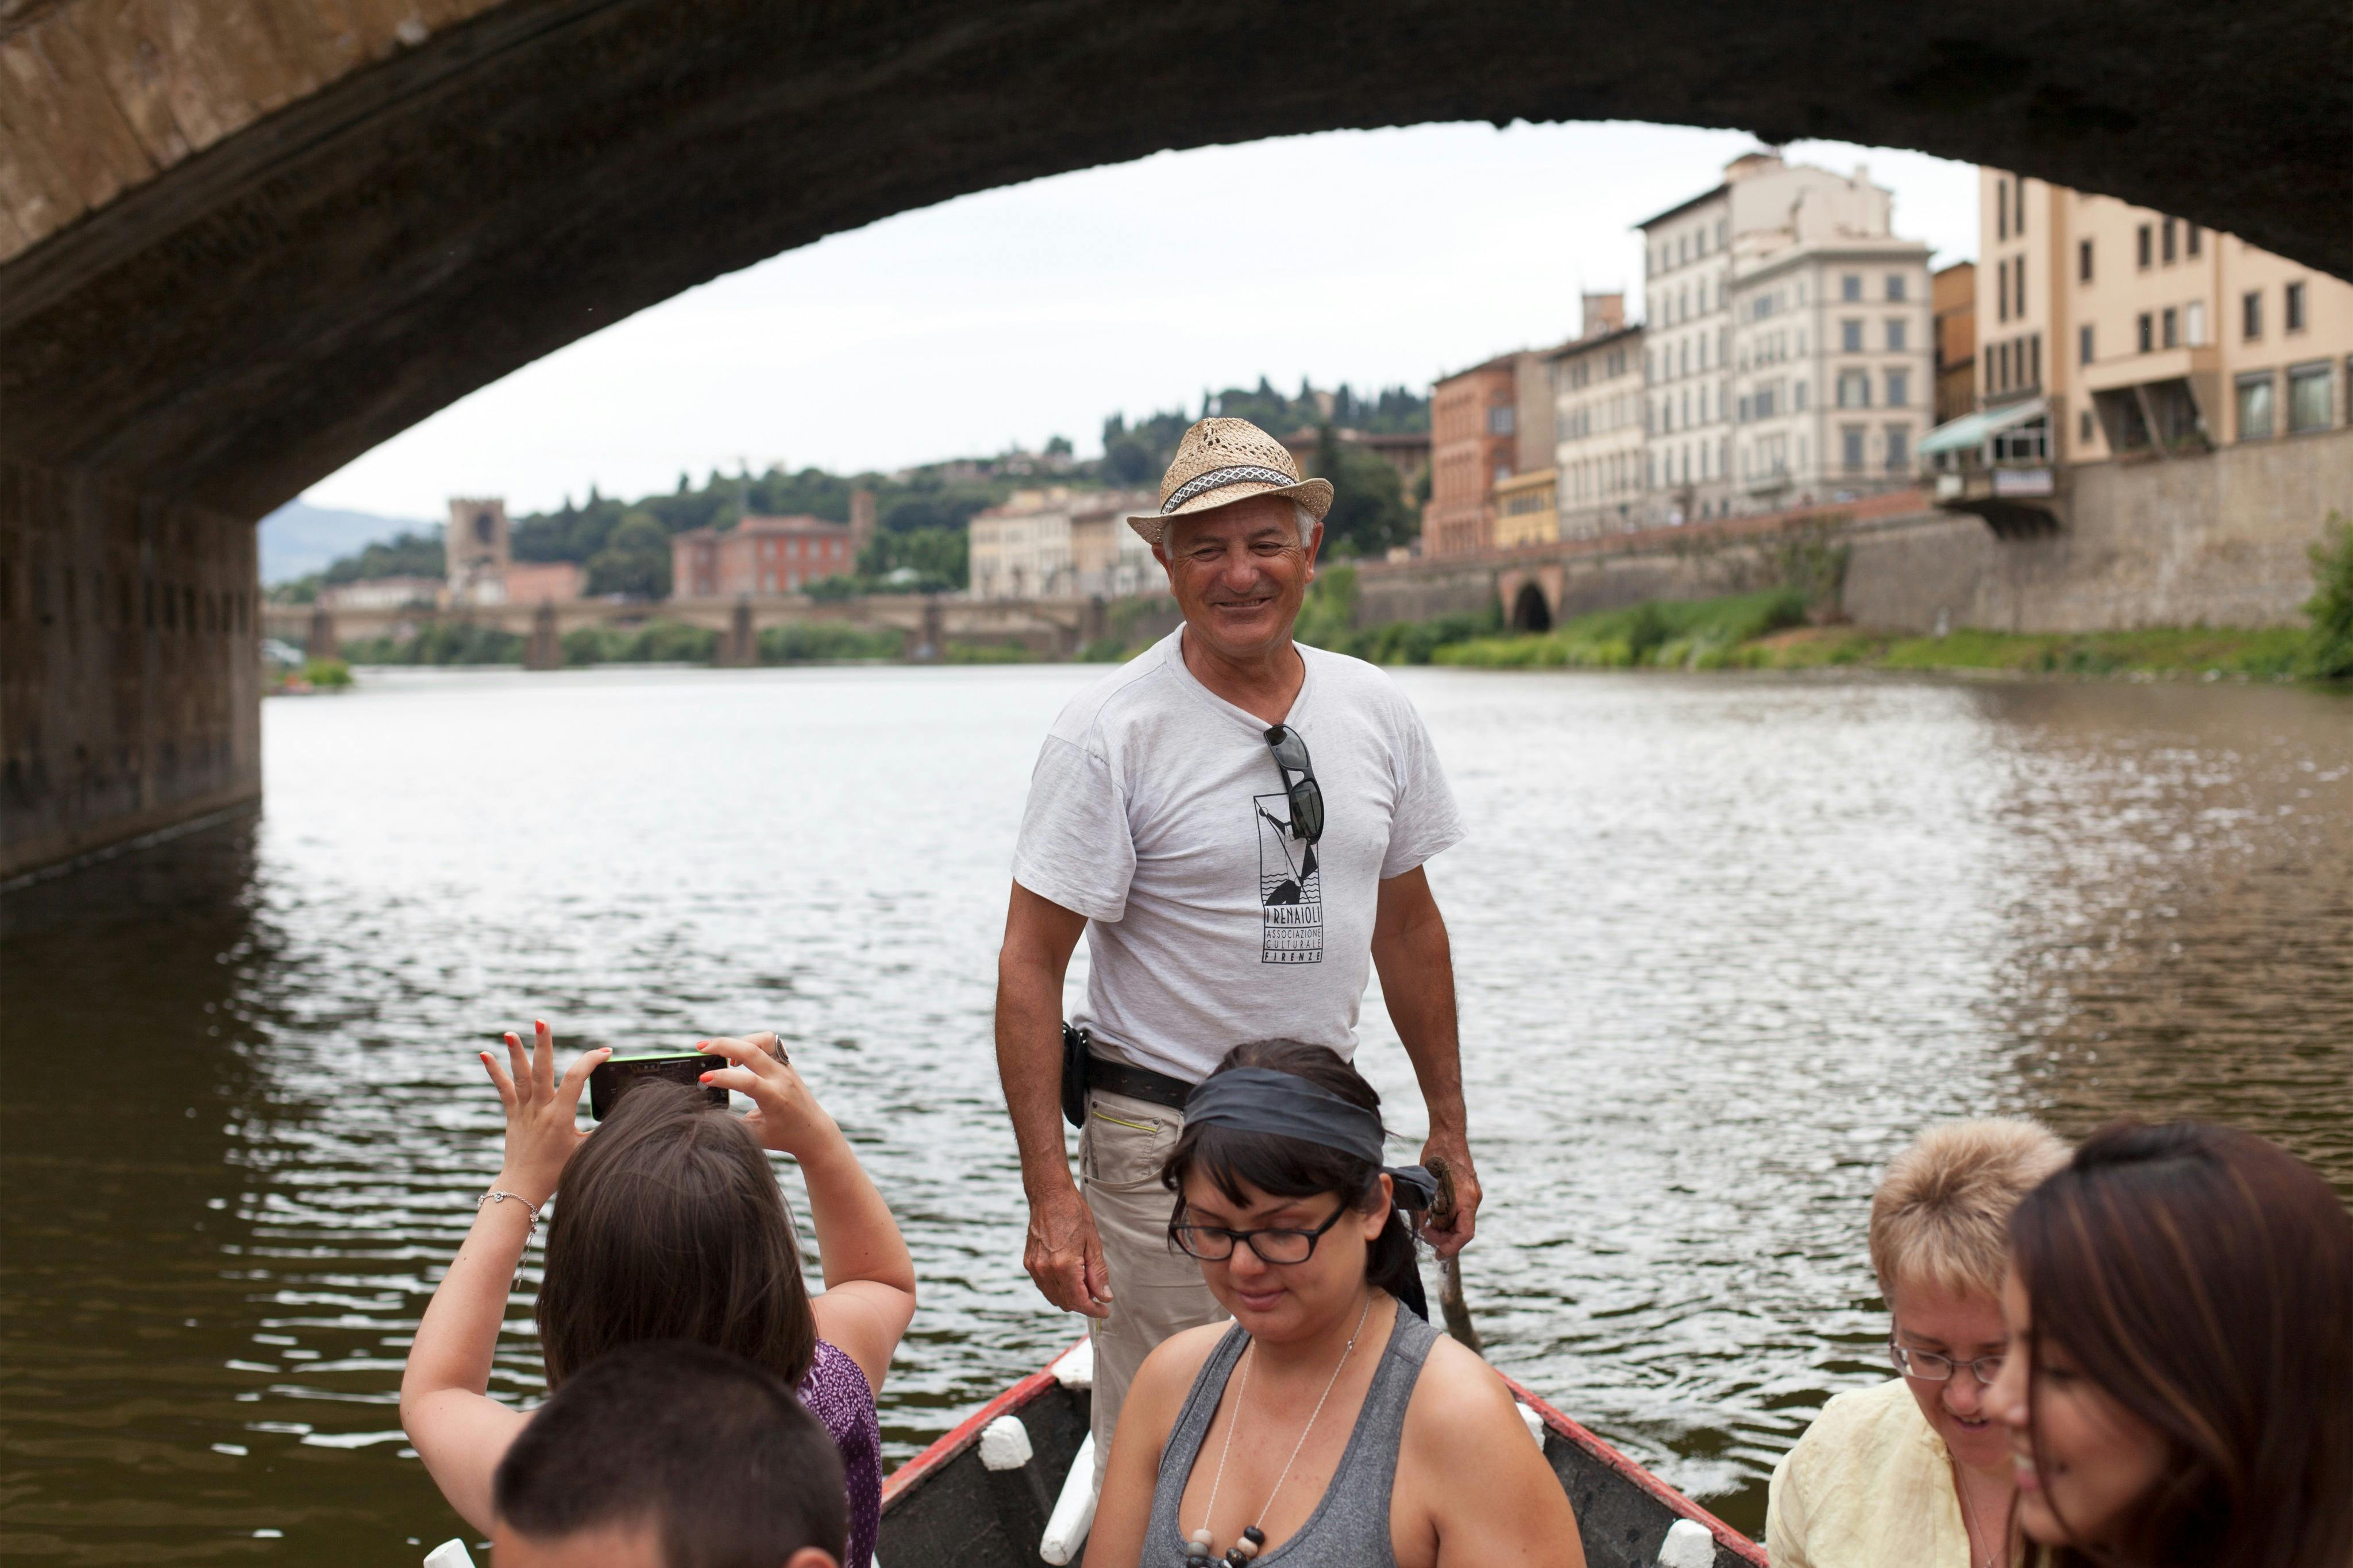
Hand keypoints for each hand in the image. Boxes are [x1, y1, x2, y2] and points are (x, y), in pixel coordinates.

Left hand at [481, 1020, 604, 1204]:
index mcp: (560, 1116)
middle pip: (542, 1071)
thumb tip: (620, 1117)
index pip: (578, 1079)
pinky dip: (494, 1071)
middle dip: (543, 1045)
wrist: (524, 1187)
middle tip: (541, 1021)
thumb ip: (600, 1131)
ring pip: (520, 1077)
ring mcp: (523, 1111)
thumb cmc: (558, 1171)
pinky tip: (485, 1054)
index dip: (592, 1061)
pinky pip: (503, 1089)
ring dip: (515, 1053)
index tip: (606, 1052)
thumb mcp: (585, 1150)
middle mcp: (540, 1109)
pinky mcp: (512, 1115)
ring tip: (510, 1032)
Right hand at [696, 1034, 837, 1158]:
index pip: (748, 1081)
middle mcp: (782, 1079)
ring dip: (739, 1040)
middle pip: (753, 1050)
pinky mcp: (786, 1063)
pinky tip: (739, 1058)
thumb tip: (704, 1115)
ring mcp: (786, 1068)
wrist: (815, 1132)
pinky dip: (751, 1043)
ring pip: (764, 1039)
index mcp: (775, 1099)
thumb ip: (731, 1123)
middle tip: (700, 1048)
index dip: (723, 1078)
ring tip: (722, 1054)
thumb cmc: (784, 1137)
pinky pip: (769, 1042)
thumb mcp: (755, 1135)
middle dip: (723, 1045)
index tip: (703, 1079)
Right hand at [1025, 1182, 1112, 1317]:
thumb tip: (1104, 1297)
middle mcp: (1046, 1270)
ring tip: (1085, 1284)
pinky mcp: (1029, 1262)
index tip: (1104, 1311)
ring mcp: (1035, 1267)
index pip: (1079, 1301)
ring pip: (1053, 1297)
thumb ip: (1098, 1273)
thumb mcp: (1093, 1243)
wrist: (1049, 1196)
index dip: (1093, 1310)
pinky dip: (1058, 1288)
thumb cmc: (1073, 1214)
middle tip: (1098, 1295)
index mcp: (1064, 1265)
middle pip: (1066, 1303)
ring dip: (1070, 1298)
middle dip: (1084, 1304)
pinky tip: (1070, 1277)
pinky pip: (1044, 1286)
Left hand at [1419, 1133, 1480, 1257]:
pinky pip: (1459, 1209)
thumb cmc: (1436, 1156)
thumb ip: (1427, 1210)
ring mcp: (1471, 1193)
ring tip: (1426, 1224)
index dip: (1451, 1247)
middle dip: (1444, 1237)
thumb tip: (1423, 1229)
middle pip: (1462, 1229)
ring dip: (1444, 1227)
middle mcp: (1473, 1199)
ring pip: (1459, 1220)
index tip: (1437, 1254)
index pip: (1465, 1234)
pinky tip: (1433, 1213)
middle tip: (1425, 1234)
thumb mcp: (1428, 1186)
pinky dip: (1446, 1216)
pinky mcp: (1466, 1188)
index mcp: (1467, 1200)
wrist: (1448, 1134)